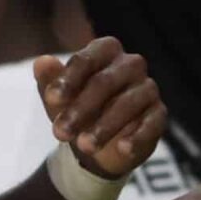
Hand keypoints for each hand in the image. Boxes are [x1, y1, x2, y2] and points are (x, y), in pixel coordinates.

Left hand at [33, 37, 165, 178]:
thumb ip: (49, 80)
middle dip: (80, 109)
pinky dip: (137, 137)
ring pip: (127, 104)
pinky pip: (152, 123)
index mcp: (104, 50)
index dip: (68, 79)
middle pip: (104, 82)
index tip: (51, 99)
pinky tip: (122, 149)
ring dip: (104, 127)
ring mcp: (147, 88)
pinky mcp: (159, 113)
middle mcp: (130, 64)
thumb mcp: (57, 97)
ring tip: (83, 146)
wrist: (94, 142)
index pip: (86, 59)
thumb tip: (41, 62)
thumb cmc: (75, 108)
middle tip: (59, 133)